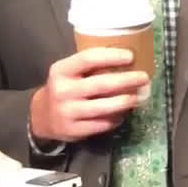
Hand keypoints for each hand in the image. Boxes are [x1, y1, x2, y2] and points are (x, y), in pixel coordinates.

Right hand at [30, 47, 149, 142]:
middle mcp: (63, 91)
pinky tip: (124, 113)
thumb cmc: (65, 89)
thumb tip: (127, 60)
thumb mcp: (68, 73)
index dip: (111, 56)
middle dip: (127, 80)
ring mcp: (68, 112)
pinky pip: (103, 124)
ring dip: (126, 101)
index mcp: (61, 71)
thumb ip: (90, 68)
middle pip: (101, 84)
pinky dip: (117, 118)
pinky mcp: (75, 130)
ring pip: (104, 107)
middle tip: (144, 77)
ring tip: (140, 97)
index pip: (88, 59)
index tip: (131, 56)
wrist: (42, 116)